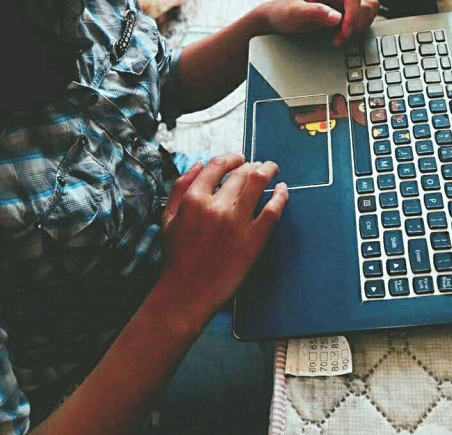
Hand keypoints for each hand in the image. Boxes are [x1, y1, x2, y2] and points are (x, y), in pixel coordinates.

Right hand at [159, 154, 287, 328]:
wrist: (187, 293)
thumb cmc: (177, 257)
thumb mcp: (169, 217)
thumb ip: (181, 187)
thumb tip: (200, 164)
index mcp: (194, 200)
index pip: (217, 165)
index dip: (231, 158)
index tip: (239, 159)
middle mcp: (216, 207)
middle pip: (241, 172)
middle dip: (251, 164)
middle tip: (258, 165)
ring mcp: (237, 223)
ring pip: (258, 183)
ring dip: (268, 170)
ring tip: (271, 168)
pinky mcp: (254, 239)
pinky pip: (273, 210)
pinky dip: (281, 195)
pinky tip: (283, 189)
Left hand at [259, 0, 378, 46]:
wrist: (276, 18)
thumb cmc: (283, 12)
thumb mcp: (294, 12)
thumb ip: (314, 13)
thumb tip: (336, 17)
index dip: (353, 16)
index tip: (344, 32)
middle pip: (365, 4)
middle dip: (357, 24)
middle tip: (340, 37)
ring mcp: (342, 2)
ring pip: (366, 11)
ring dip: (358, 27)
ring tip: (340, 37)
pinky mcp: (343, 13)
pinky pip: (360, 20)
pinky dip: (355, 30)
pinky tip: (340, 36)